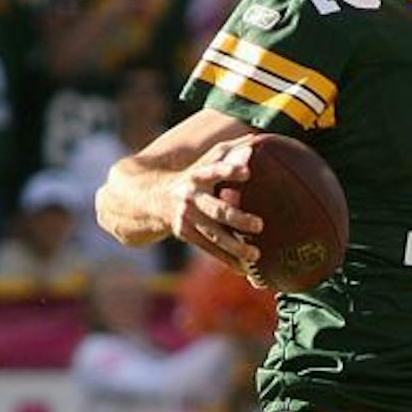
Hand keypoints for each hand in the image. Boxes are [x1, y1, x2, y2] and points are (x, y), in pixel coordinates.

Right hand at [168, 137, 263, 274]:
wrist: (152, 197)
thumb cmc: (194, 176)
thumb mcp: (205, 160)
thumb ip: (229, 152)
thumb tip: (257, 142)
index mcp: (198, 174)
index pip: (213, 169)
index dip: (229, 169)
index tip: (246, 171)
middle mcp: (191, 196)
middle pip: (217, 209)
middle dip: (237, 218)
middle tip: (259, 225)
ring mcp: (186, 217)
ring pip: (213, 234)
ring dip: (235, 247)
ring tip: (256, 256)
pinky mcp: (185, 233)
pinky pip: (208, 248)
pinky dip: (226, 259)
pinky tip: (244, 269)